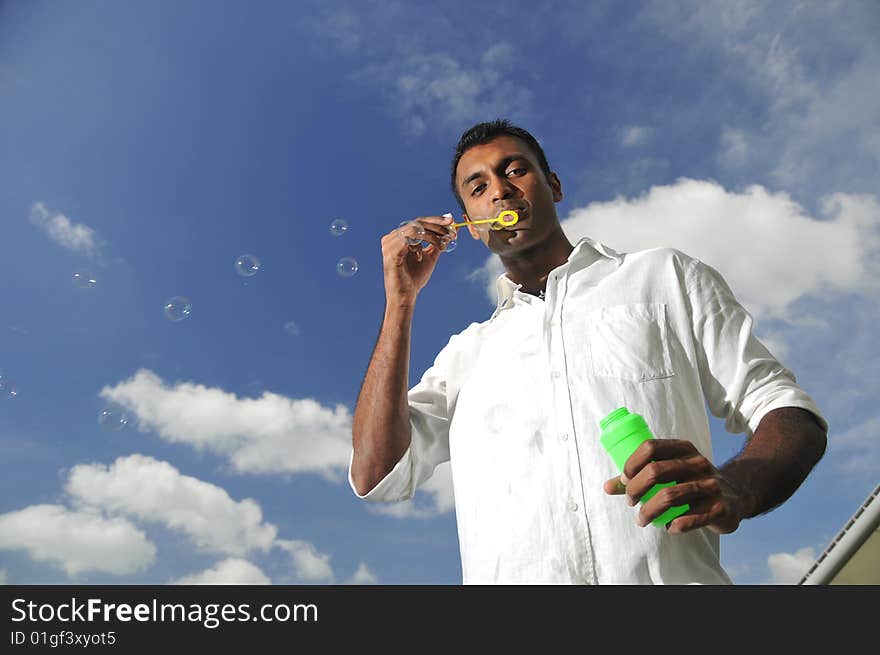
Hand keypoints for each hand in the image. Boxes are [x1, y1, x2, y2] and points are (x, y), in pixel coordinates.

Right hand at [381, 215, 455, 302]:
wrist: (406, 296)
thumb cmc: (415, 278)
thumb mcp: (430, 257)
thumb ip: (439, 243)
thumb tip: (454, 231)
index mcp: (400, 237)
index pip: (419, 222)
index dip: (436, 220)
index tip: (451, 221)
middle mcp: (392, 238)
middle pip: (417, 223)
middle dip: (436, 225)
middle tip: (450, 229)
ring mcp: (389, 245)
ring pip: (414, 229)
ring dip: (431, 236)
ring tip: (441, 246)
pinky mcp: (390, 253)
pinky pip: (407, 240)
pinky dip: (418, 247)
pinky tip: (421, 258)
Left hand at [602, 439, 752, 534]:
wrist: (736, 495)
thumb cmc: (691, 481)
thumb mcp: (670, 471)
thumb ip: (639, 477)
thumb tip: (606, 486)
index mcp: (683, 449)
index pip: (650, 447)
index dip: (632, 464)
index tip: (625, 480)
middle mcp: (698, 463)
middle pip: (656, 471)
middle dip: (635, 489)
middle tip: (630, 502)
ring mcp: (711, 485)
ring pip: (669, 496)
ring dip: (648, 511)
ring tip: (641, 520)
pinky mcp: (720, 508)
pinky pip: (689, 519)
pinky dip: (673, 525)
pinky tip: (668, 527)